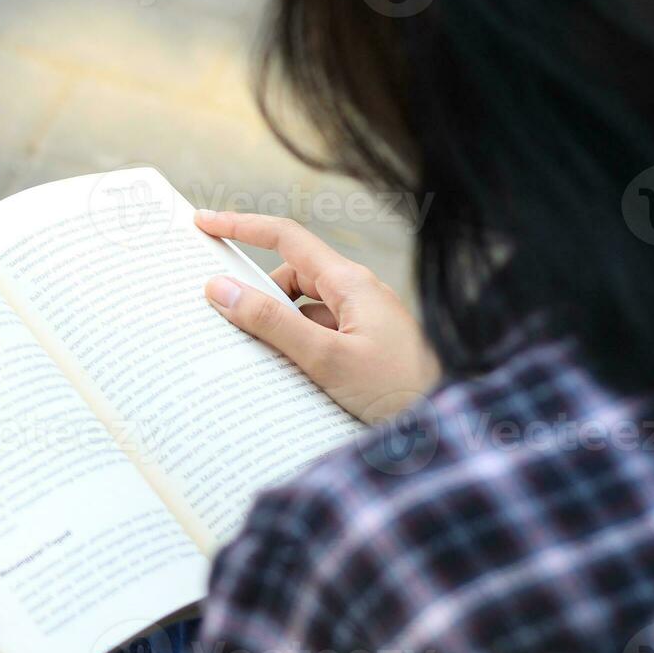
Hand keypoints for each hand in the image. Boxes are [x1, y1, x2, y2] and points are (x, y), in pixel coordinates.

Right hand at [195, 210, 439, 423]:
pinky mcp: (369, 347)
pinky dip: (299, 348)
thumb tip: (220, 289)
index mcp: (351, 284)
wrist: (449, 429)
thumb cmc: (397, 392)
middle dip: (258, 296)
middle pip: (292, 278)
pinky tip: (289, 379)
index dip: (242, 226)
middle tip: (223, 320)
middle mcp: (359, 295)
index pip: (287, 238)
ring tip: (260, 360)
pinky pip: (321, 335)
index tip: (204, 223)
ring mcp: (366, 321)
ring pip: (305, 310)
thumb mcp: (325, 359)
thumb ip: (271, 322)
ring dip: (279, 327)